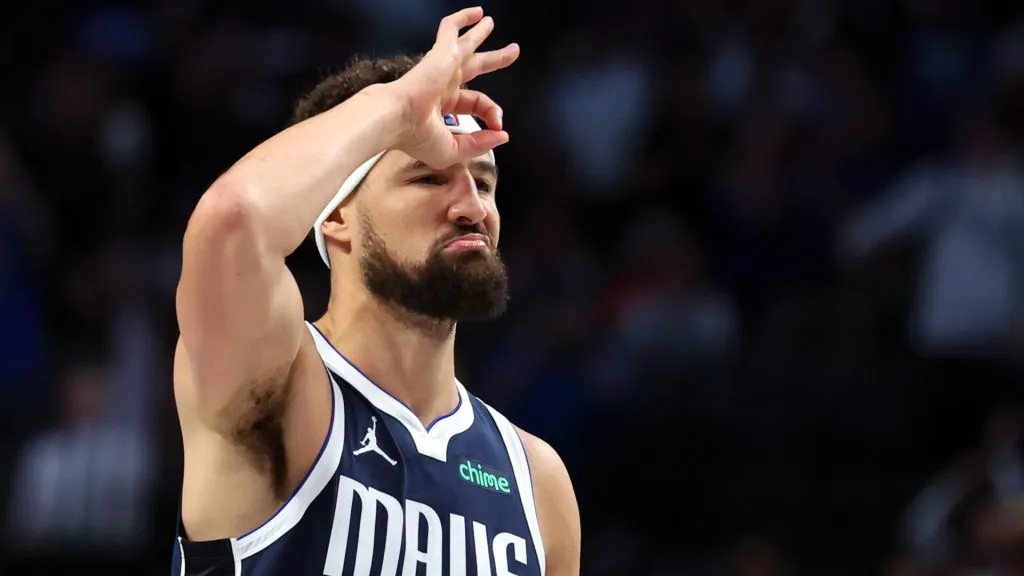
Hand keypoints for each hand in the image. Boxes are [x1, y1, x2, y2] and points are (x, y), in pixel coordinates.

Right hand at [387, 7, 518, 167]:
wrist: (397, 119)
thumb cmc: (417, 137)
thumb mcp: (454, 149)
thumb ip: (480, 143)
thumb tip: (502, 135)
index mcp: (443, 106)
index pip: (477, 104)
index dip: (492, 113)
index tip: (498, 126)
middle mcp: (443, 84)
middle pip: (475, 67)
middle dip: (495, 59)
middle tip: (512, 52)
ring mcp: (442, 67)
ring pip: (466, 44)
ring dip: (479, 32)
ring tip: (490, 22)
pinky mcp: (441, 53)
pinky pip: (450, 29)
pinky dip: (462, 19)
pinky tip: (477, 12)